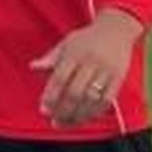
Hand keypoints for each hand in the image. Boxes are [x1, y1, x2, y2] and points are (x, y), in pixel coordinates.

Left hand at [30, 9, 143, 127]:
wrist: (117, 28)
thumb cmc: (87, 38)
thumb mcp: (67, 43)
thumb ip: (51, 57)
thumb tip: (33, 67)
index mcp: (74, 53)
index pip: (59, 78)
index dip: (51, 96)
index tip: (44, 109)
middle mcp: (90, 62)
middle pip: (75, 92)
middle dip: (63, 110)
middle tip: (54, 120)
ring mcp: (106, 70)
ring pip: (91, 99)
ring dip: (78, 115)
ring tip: (67, 123)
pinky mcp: (118, 78)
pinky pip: (107, 100)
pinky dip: (95, 112)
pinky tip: (84, 118)